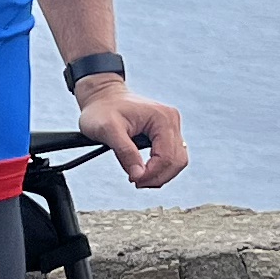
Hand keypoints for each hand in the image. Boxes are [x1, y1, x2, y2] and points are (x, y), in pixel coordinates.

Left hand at [74, 76, 189, 189]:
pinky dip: (161, 168)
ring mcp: (171, 126)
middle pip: (177, 161)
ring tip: (140, 179)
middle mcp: (171, 120)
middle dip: (158, 177)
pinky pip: (171, 156)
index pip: (167, 156)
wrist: (102, 96)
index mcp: (162, 117)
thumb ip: (125, 152)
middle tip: (137, 182)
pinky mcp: (166, 132)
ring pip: (177, 161)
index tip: (134, 180)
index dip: (152, 173)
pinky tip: (145, 172)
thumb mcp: (108, 130)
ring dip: (161, 174)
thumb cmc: (102, 109)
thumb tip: (138, 175)